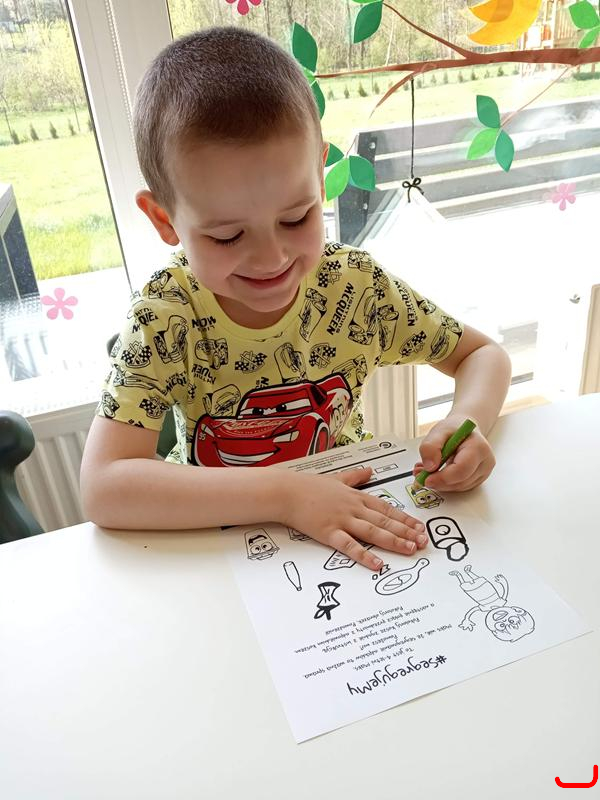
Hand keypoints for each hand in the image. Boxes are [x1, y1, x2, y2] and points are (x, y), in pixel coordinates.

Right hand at [278, 467, 427, 570]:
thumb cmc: (308, 486)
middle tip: (424, 541)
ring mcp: (342, 520)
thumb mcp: (337, 478)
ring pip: (374, 532)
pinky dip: (365, 556)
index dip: (405, 519)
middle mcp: (354, 508)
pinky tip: (377, 564)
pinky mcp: (329, 533)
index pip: (387, 509)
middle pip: (385, 521)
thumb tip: (369, 471)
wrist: (286, 491)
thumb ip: (355, 477)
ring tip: (410, 549)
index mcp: (356, 496)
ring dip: (394, 541)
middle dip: (407, 532)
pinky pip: (350, 546)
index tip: (420, 527)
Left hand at [413, 415, 495, 491]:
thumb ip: (431, 446)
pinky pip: (459, 487)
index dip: (443, 477)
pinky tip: (436, 473)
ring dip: (440, 484)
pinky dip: (445, 484)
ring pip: (458, 487)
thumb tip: (429, 466)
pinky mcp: (477, 479)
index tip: (427, 478)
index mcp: (478, 447)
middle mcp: (485, 462)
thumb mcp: (438, 431)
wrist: (464, 430)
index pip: (462, 469)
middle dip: (439, 482)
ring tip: (426, 471)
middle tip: (422, 475)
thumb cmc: (454, 429)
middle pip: (460, 481)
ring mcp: (483, 472)